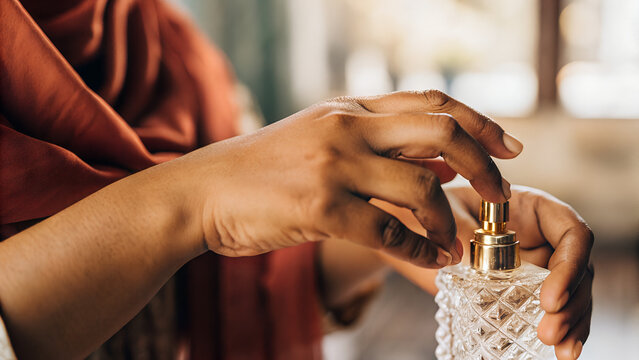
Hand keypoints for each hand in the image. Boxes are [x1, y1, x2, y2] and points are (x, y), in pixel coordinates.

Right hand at [180, 90, 522, 266]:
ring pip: (420, 188)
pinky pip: (390, 231)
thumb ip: (377, 145)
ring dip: (448, 220)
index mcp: (349, 108)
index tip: (509, 147)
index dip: (479, 121)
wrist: (203, 192)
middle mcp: (346, 127)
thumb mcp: (321, 141)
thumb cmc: (263, 171)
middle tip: (501, 195)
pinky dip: (420, 249)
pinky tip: (431, 261)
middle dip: (483, 165)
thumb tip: (438, 162)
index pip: (431, 102)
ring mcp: (334, 165)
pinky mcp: (320, 207)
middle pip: (440, 133)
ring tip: (453, 242)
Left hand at [445, 184, 593, 359]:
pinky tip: (562, 353)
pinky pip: (555, 312)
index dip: (569, 266)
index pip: (571, 232)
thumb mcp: (446, 214)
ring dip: (572, 323)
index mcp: (534, 210)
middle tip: (549, 333)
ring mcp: (540, 268)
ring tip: (561, 350)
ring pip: (574, 294)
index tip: (548, 299)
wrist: (422, 236)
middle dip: (571, 304)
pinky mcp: (529, 294)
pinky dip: (563, 333)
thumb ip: (458, 230)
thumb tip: (465, 258)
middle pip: (578, 269)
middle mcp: (544, 238)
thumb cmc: (436, 213)